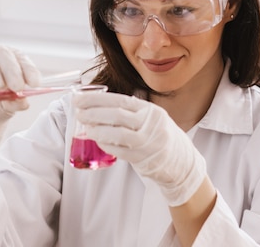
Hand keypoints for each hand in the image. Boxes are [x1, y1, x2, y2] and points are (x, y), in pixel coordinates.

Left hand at [74, 92, 206, 205]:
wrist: (181, 161)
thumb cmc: (159, 135)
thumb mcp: (150, 117)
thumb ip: (129, 111)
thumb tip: (96, 104)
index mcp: (150, 110)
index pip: (120, 100)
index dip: (97, 99)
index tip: (79, 98)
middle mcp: (150, 124)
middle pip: (117, 115)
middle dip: (94, 113)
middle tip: (78, 112)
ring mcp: (148, 142)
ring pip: (118, 133)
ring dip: (98, 130)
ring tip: (86, 128)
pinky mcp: (144, 159)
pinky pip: (120, 151)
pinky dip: (106, 145)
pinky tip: (97, 141)